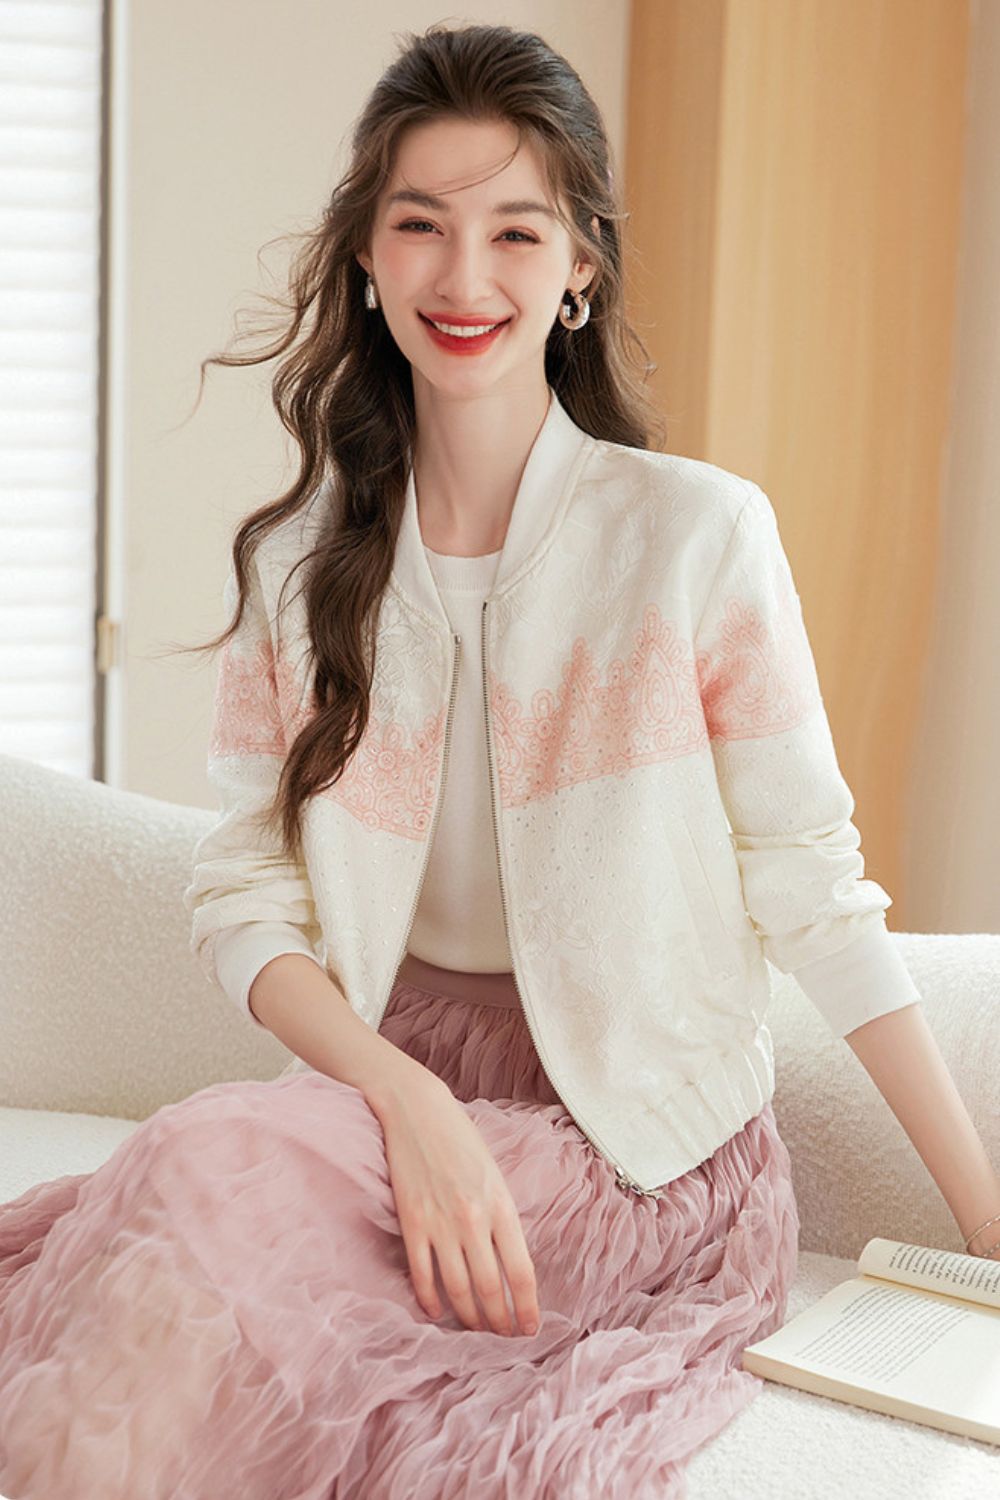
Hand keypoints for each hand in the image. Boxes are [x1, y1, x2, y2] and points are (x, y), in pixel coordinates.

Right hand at [374, 1071, 540, 1336]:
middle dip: (499, 1322)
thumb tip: (508, 1262)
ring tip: (475, 1331)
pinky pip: (422, 1274)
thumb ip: (502, 1217)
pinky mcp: (411, 1222)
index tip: (530, 1329)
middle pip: (491, 1289)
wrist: (418, 1111)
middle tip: (503, 1339)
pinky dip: (430, 1299)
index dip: (527, 1308)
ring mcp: (440, 1223)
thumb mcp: (495, 1175)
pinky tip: (437, 1312)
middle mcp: (473, 1220)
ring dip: (469, 1317)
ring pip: (458, 1289)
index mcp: (501, 1206)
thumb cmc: (461, 1140)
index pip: (521, 1272)